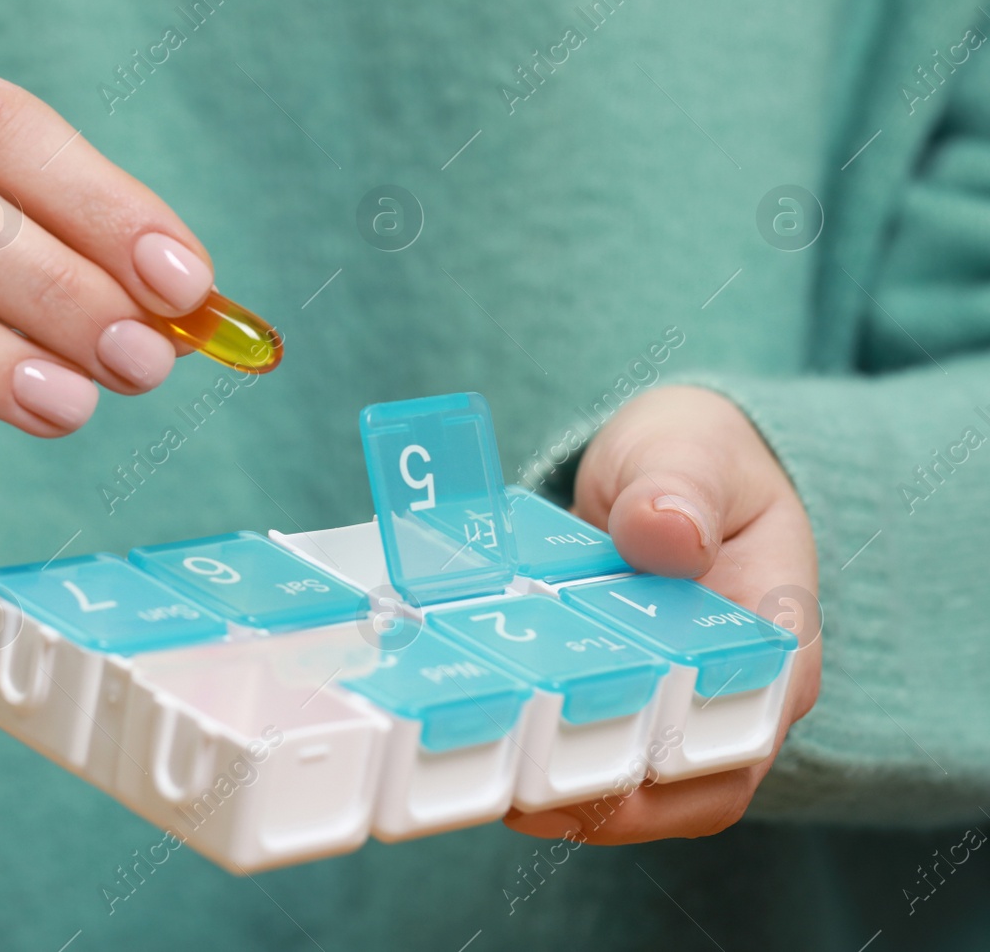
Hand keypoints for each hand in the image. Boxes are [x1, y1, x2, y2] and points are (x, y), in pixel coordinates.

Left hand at [504, 385, 821, 842]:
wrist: (663, 462)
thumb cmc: (692, 456)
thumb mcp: (690, 450)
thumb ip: (680, 486)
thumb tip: (666, 532)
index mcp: (775, 639)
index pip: (748, 728)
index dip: (683, 766)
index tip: (611, 776)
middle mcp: (731, 694)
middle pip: (688, 787)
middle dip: (608, 804)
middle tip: (522, 802)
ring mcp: (673, 709)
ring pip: (635, 788)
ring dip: (565, 799)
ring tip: (491, 793)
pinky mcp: (617, 707)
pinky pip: (585, 752)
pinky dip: (538, 764)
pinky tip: (478, 756)